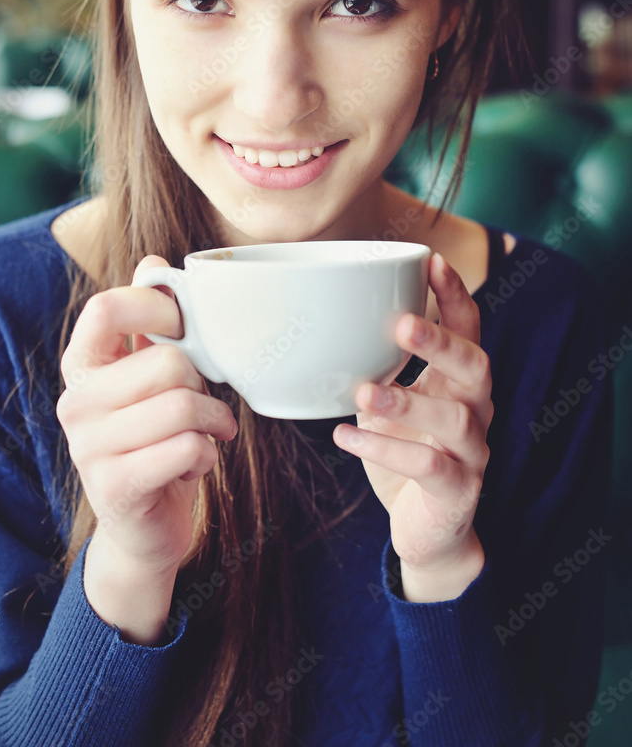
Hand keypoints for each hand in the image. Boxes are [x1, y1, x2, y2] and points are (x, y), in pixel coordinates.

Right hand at [56, 255, 237, 639]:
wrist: (144, 525)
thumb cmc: (155, 438)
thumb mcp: (150, 377)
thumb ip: (150, 322)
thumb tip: (154, 264)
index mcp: (82, 365)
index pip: (108, 307)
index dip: (160, 309)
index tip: (186, 331)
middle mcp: (75, 402)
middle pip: (167, 362)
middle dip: (204, 384)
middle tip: (205, 406)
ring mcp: (89, 446)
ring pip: (183, 406)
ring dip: (213, 423)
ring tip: (205, 435)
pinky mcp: (115, 485)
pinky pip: (188, 448)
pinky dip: (207, 456)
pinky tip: (195, 465)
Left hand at [333, 253, 491, 600]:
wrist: (425, 530)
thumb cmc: (405, 452)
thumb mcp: (387, 403)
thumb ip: (372, 367)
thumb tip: (316, 324)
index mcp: (460, 382)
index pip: (470, 329)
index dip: (454, 295)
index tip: (431, 261)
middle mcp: (476, 411)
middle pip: (477, 367)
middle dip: (442, 342)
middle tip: (402, 324)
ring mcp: (473, 453)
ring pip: (455, 419)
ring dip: (406, 400)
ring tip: (362, 391)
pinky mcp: (458, 492)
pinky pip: (429, 467)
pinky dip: (386, 449)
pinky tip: (346, 437)